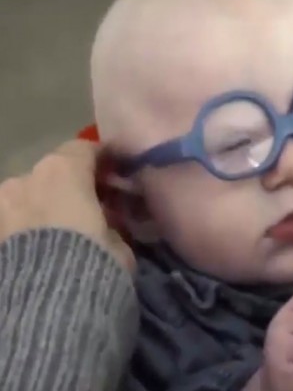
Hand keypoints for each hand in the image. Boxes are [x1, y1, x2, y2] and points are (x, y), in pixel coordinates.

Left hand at [0, 140, 134, 270]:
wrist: (46, 304)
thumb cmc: (92, 260)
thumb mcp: (119, 243)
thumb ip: (109, 224)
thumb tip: (104, 224)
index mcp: (63, 171)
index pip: (85, 150)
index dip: (103, 159)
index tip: (118, 171)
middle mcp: (26, 179)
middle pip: (52, 175)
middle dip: (69, 190)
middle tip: (89, 211)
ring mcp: (1, 206)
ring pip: (28, 199)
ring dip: (44, 211)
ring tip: (61, 237)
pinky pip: (14, 224)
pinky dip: (27, 232)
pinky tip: (42, 251)